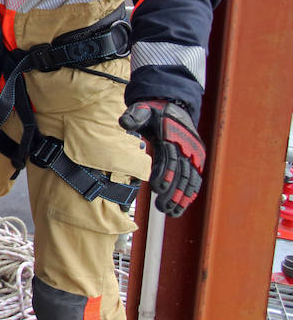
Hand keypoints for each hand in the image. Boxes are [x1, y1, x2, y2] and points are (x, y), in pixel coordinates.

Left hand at [119, 100, 205, 216]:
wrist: (173, 107)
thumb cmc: (154, 112)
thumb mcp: (142, 110)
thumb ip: (134, 116)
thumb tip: (124, 122)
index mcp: (173, 136)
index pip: (170, 158)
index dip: (165, 173)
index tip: (156, 188)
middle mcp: (186, 147)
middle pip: (181, 173)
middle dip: (173, 192)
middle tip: (162, 207)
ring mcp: (193, 154)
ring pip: (190, 179)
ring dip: (182, 197)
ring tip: (171, 212)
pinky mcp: (195, 160)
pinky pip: (195, 178)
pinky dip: (190, 193)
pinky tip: (182, 206)